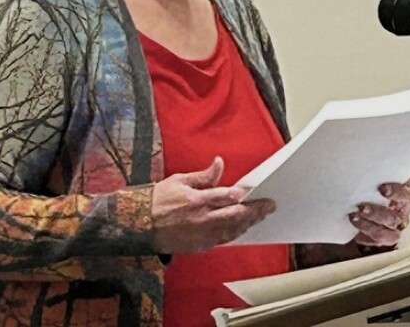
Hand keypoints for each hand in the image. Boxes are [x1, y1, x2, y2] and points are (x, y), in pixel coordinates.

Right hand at [151, 156, 275, 253]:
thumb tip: (220, 162)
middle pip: (235, 216)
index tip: (257, 192)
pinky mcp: (199, 246)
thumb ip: (203, 176)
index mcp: (196, 200)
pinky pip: (223, 240)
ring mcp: (201, 235)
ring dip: (248, 223)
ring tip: (261, 215)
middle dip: (254, 211)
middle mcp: (201, 219)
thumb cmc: (159, 199)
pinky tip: (243, 226)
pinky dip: (235, 232)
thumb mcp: (180, 180)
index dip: (244, 195)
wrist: (140, 225)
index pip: (226, 197)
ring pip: (232, 230)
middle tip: (269, 206)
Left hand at [349, 178, 409, 246]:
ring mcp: (394, 228)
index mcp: (405, 196)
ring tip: (354, 218)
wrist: (374, 198)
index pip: (405, 196)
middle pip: (394, 218)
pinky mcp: (384, 238)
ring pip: (387, 234)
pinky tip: (355, 233)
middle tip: (362, 207)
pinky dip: (365, 238)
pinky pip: (377, 243)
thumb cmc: (378, 186)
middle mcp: (402, 214)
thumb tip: (363, 161)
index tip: (383, 189)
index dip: (396, 193)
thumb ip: (377, 174)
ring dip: (369, 227)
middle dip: (377, 214)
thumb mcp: (381, 178)